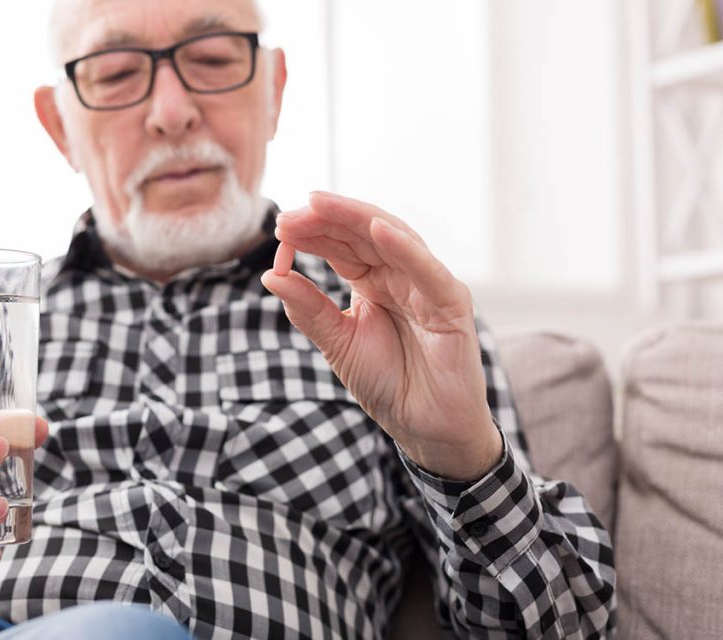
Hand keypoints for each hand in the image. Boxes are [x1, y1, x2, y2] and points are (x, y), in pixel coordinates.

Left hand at [261, 191, 501, 480]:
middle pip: (362, 234)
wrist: (427, 429)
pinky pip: (427, 270)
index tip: (279, 227)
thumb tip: (270, 276)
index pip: (340, 246)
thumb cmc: (389, 384)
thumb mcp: (338, 343)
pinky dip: (404, 248)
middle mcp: (400, 275)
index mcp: (372, 282)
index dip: (311, 233)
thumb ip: (308, 310)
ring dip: (357, 218)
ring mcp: (427, 285)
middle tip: (289, 215)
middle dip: (326, 220)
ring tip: (321, 205)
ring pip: (392, 238)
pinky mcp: (452, 303)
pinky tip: (376, 229)